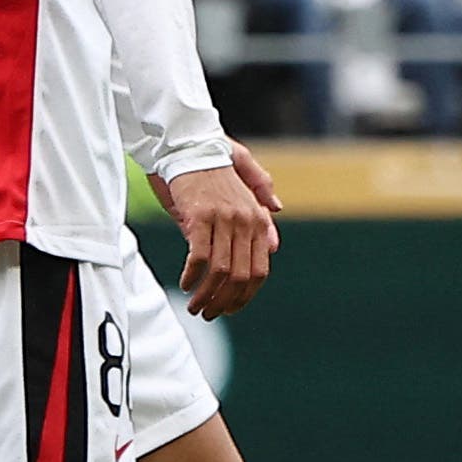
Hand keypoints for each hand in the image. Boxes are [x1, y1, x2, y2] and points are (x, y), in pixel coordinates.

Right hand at [155, 151, 277, 318]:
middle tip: (208, 314)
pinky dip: (192, 276)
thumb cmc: (214, 168)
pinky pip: (200, 257)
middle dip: (225, 302)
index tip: (230, 308)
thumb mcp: (244, 194)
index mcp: (259, 219)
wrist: (189, 146)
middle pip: (241, 276)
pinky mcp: (200, 217)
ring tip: (194, 306)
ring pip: (221, 271)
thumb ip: (262, 222)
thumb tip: (275, 245)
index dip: (246, 295)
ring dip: (206, 295)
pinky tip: (185, 283)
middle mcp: (246, 221)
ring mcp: (224, 219)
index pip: (260, 270)